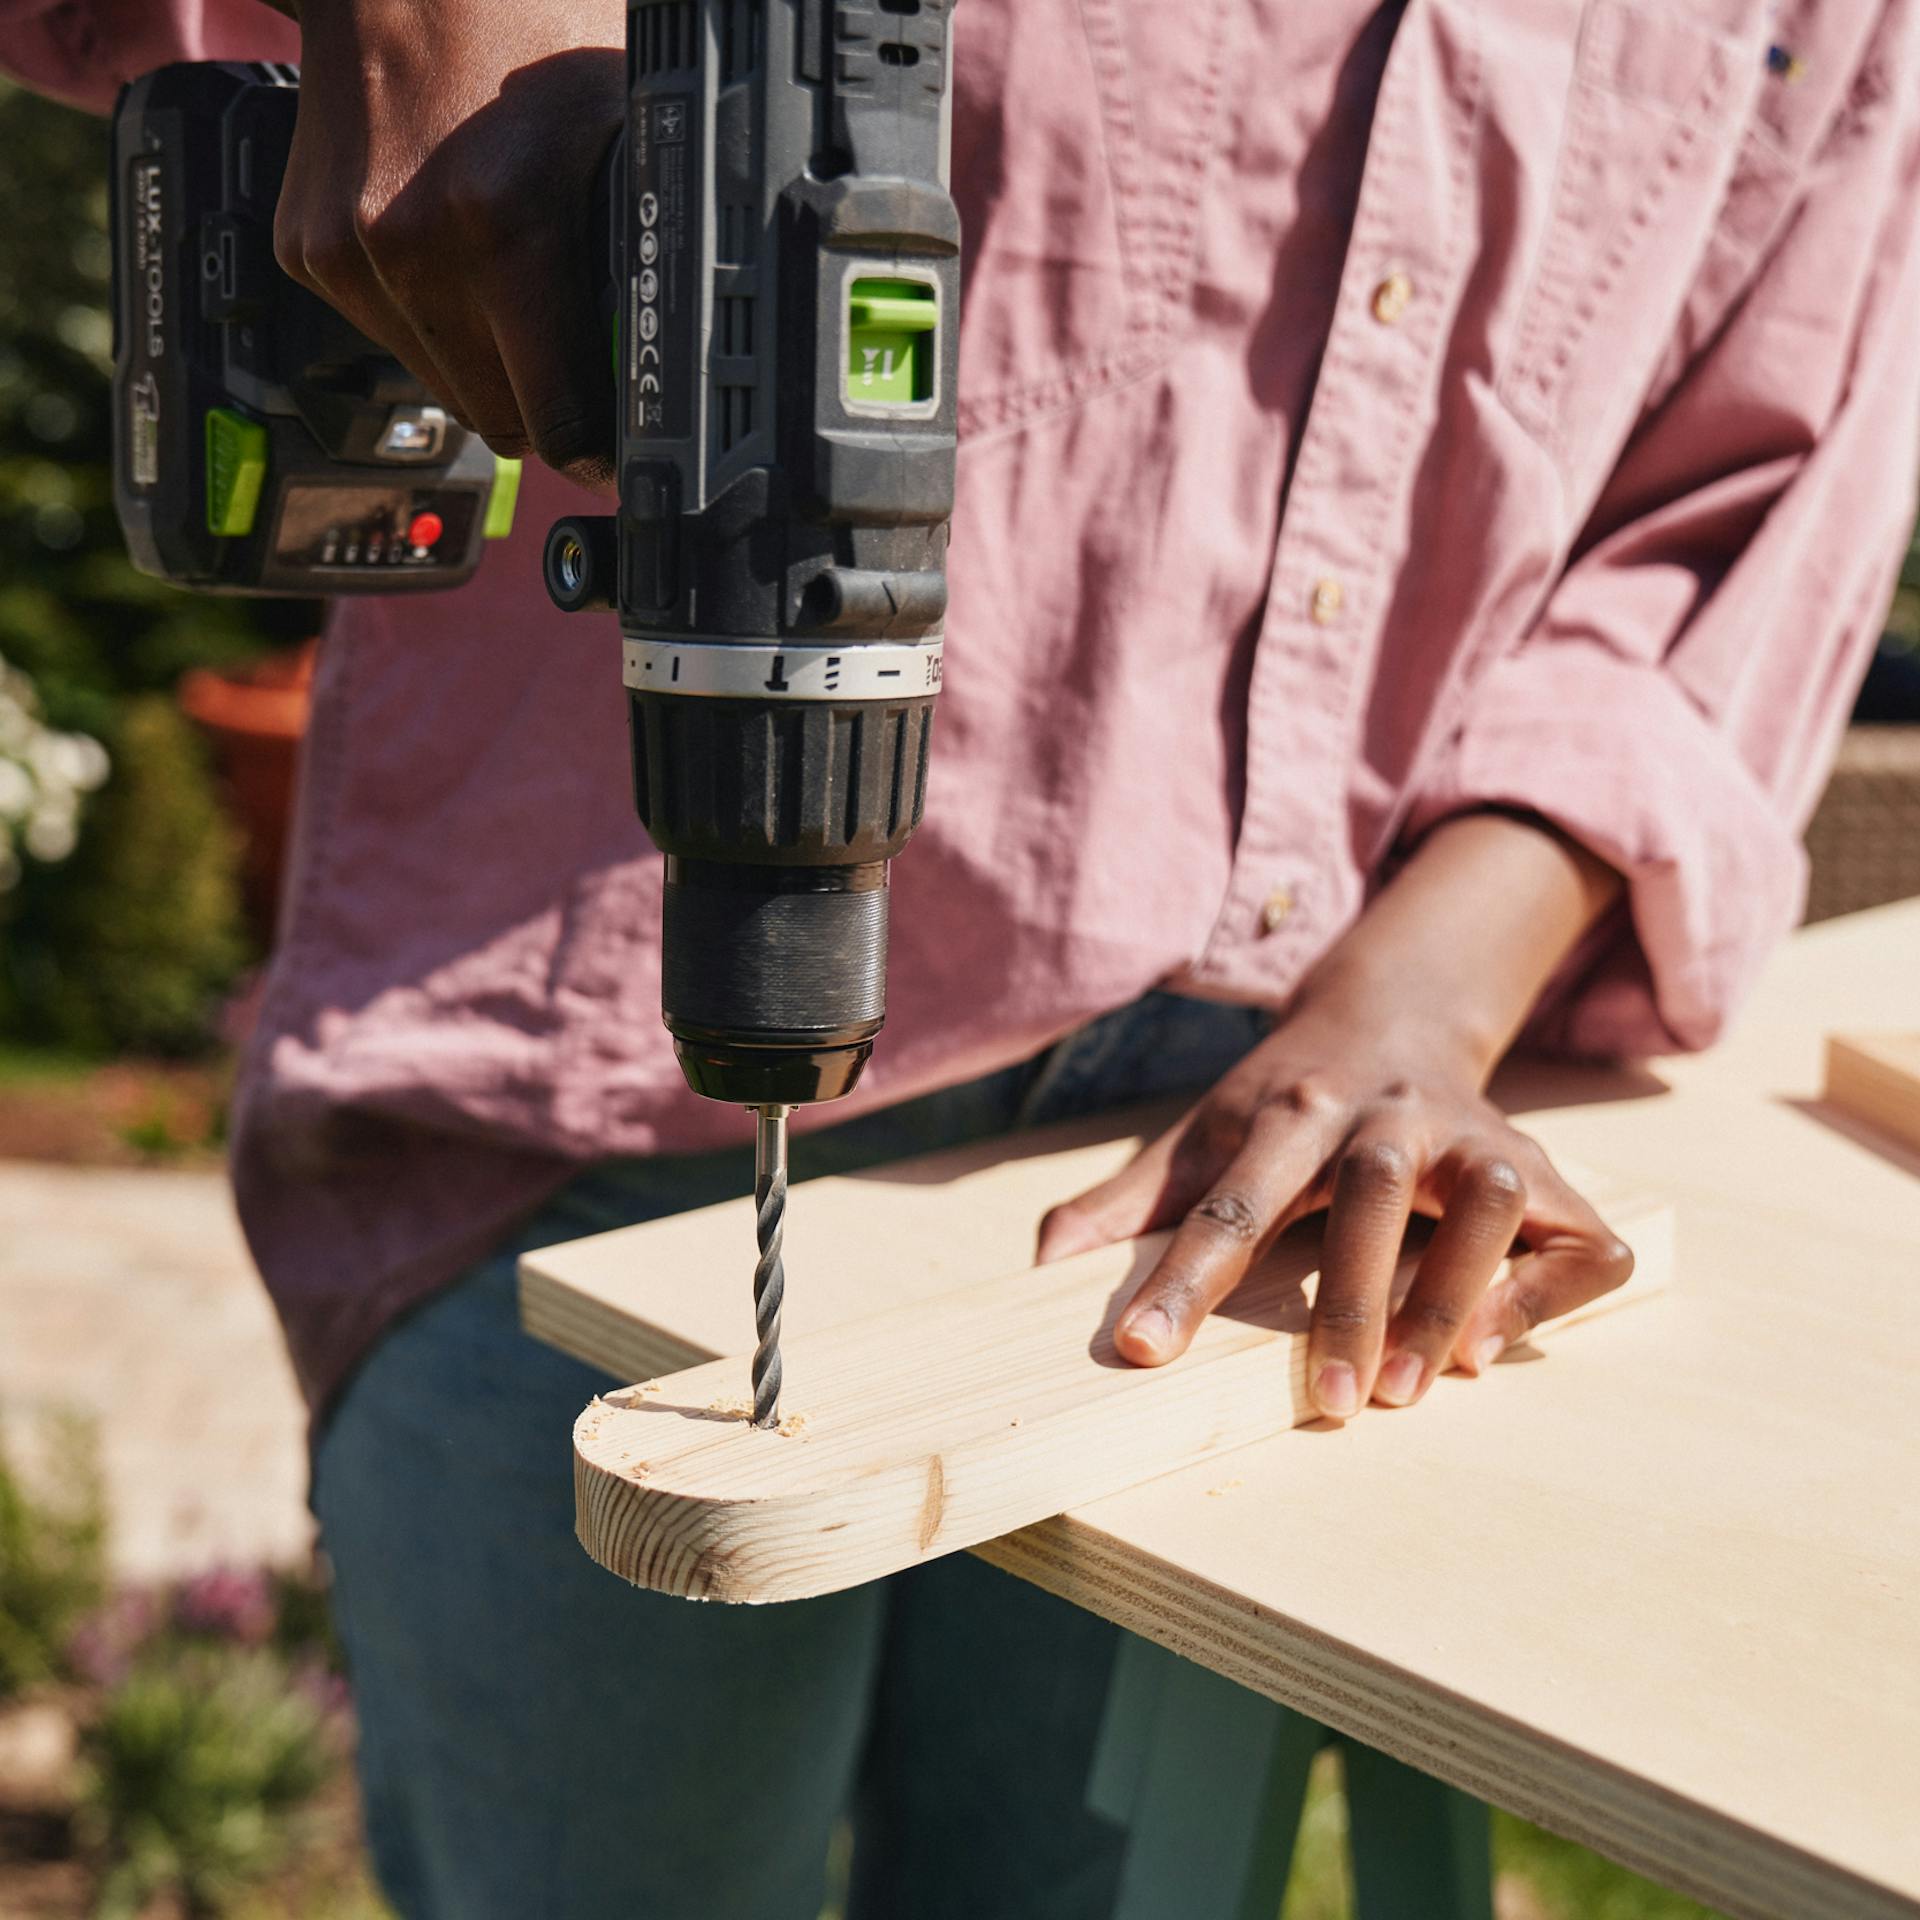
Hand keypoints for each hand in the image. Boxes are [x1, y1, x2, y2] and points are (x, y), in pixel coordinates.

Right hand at [274, 0, 623, 487]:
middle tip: (580, 366)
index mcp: (503, 227)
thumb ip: (644, 245)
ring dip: (486, 365)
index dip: (597, 450)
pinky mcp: (306, 251)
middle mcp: (412, 250)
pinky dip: (431, 320)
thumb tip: (680, 353)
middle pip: (500, 420)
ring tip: (515, 286)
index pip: (557, 422)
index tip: (618, 451)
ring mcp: (346, 254)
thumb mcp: (617, 125)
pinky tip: (453, 251)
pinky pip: (391, 338)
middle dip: (546, 406)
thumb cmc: (521, 20)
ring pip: (445, 387)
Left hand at [1036, 814, 1633, 1418]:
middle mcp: (1388, 1115)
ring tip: (1410, 1388)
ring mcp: (1475, 1136)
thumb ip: (1125, 1202)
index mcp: (1289, 1110)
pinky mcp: (1546, 1171)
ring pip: (1488, 1198)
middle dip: (1352, 1298)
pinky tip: (1488, 1347)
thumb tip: (1042, 1266)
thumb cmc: (1282, 1103)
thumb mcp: (1198, 1135)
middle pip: (1371, 1193)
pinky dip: (1544, 1292)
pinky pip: (1575, 1236)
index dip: (1185, 1277)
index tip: (1143, 1353)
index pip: (1230, 1199)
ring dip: (1456, 1292)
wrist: (1392, 1016)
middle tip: (1328, 1407)